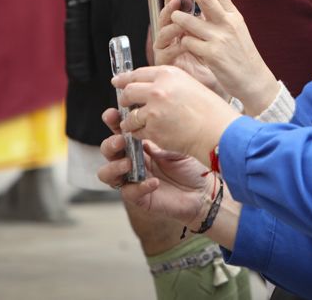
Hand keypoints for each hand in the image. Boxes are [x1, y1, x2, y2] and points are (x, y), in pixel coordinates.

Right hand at [97, 107, 214, 226]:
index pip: (120, 131)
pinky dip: (139, 186)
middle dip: (110, 144)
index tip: (112, 114)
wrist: (204, 189)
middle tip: (121, 140)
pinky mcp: (140, 198)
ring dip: (114, 167)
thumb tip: (145, 121)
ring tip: (128, 163)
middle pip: (108, 151)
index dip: (113, 122)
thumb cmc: (191, 164)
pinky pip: (130, 193)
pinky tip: (154, 182)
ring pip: (107, 174)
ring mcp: (133, 179)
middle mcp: (133, 161)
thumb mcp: (177, 144)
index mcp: (140, 145)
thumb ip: (159, 135)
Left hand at [115, 64, 239, 163]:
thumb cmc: (211, 111)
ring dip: (132, 121)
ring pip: (130, 115)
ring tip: (143, 124)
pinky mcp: (152, 128)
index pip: (137, 73)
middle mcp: (159, 88)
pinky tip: (153, 134)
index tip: (117, 81)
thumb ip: (168, 83)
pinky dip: (141, 134)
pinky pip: (137, 131)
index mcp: (169, 74)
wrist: (219, 131)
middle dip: (125, 100)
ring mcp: (154, 109)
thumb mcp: (190, 85)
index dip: (124, 78)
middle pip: (128, 91)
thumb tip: (149, 87)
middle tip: (127, 105)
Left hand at [166, 0, 280, 115]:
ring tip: (176, 19)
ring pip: (189, 20)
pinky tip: (188, 46)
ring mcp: (220, 39)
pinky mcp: (212, 54)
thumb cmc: (243, 56)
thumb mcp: (237, 31)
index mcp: (234, 16)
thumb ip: (221, 17)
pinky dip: (184, 42)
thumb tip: (203, 4)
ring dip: (178, 18)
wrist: (254, 80)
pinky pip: (188, 42)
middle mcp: (228, 24)